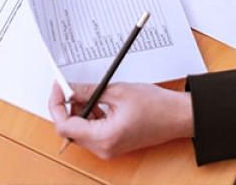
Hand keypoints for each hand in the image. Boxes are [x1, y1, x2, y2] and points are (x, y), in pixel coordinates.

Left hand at [49, 82, 193, 158]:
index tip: (59, 88)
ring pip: (80, 131)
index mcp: (104, 137)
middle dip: (68, 107)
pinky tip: (100, 102)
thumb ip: (88, 91)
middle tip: (71, 87)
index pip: (65, 126)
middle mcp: (103, 148)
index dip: (57, 105)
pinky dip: (90, 116)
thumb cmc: (156, 106)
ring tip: (91, 93)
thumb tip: (69, 89)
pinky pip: (92, 132)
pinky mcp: (113, 144)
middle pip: (70, 130)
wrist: (178, 116)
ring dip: (80, 111)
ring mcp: (108, 149)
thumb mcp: (117, 91)